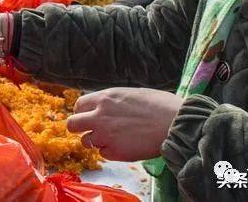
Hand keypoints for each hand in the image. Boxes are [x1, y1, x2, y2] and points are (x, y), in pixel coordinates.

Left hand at [67, 88, 183, 161]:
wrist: (175, 123)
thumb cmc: (160, 105)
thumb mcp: (131, 94)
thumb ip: (112, 101)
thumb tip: (104, 106)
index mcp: (105, 98)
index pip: (78, 105)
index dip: (83, 112)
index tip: (89, 116)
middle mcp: (100, 116)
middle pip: (72, 124)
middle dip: (79, 128)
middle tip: (92, 130)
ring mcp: (105, 135)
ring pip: (86, 141)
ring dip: (95, 141)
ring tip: (112, 138)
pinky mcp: (115, 152)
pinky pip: (103, 154)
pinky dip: (110, 152)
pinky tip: (124, 145)